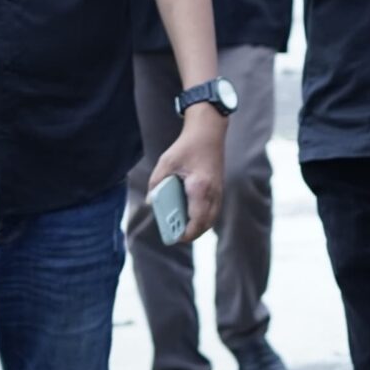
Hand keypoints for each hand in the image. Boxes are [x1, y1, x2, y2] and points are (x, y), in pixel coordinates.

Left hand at [149, 109, 227, 245]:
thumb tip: (150, 202)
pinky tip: (190, 216)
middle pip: (206, 223)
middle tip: (175, 235)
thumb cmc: (186, 147)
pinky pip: (213, 209)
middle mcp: (213, 191)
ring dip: (199, 226)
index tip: (174, 238)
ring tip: (181, 228)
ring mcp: (219, 190)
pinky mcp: (219, 187)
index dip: (186, 233)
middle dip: (192, 233)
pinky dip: (204, 217)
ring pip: (212, 217)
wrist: (208, 131)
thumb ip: (156, 184)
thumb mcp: (165, 163)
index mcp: (199, 187)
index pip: (197, 219)